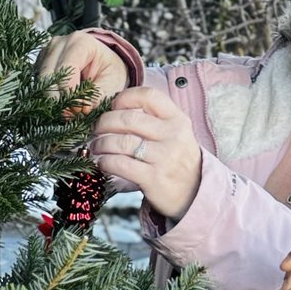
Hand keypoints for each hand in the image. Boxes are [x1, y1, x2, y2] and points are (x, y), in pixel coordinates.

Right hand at [37, 28, 128, 108]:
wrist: (104, 61)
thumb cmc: (110, 68)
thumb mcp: (113, 81)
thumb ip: (99, 96)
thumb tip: (82, 111)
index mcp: (80, 42)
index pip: (67, 68)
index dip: (71, 92)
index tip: (80, 111)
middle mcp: (59, 43)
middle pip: (49, 75)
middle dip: (59, 99)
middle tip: (71, 116)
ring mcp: (47, 51)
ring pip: (41, 80)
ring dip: (52, 99)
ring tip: (68, 114)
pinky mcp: (41, 63)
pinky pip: (38, 82)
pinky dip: (48, 96)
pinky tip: (62, 105)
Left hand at [91, 87, 202, 220]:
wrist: (194, 193)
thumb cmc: (177, 160)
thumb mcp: (176, 134)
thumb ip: (154, 119)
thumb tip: (115, 108)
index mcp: (178, 120)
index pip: (149, 96)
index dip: (125, 97)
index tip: (113, 106)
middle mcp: (173, 136)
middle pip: (128, 119)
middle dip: (104, 123)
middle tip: (97, 130)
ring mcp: (164, 157)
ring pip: (121, 142)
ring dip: (101, 143)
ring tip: (96, 147)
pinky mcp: (154, 178)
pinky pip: (120, 164)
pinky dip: (106, 162)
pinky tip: (102, 162)